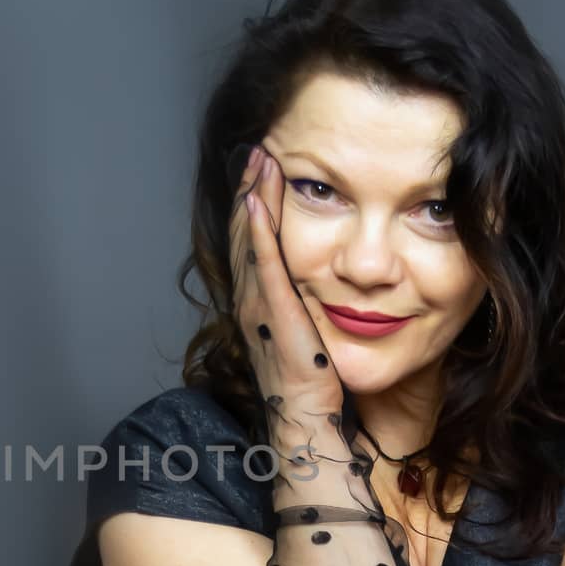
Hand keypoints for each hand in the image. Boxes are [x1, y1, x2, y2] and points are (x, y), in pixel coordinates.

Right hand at [228, 143, 345, 426]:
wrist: (306, 415)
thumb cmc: (313, 380)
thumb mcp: (307, 329)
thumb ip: (307, 301)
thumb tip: (320, 280)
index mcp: (258, 300)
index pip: (253, 240)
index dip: (254, 202)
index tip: (263, 169)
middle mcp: (250, 297)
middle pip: (244, 231)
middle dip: (250, 187)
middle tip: (257, 150)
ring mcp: (258, 302)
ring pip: (250, 237)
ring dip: (252, 195)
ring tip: (259, 160)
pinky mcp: (273, 310)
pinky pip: (263, 261)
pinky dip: (256, 228)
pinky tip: (256, 200)